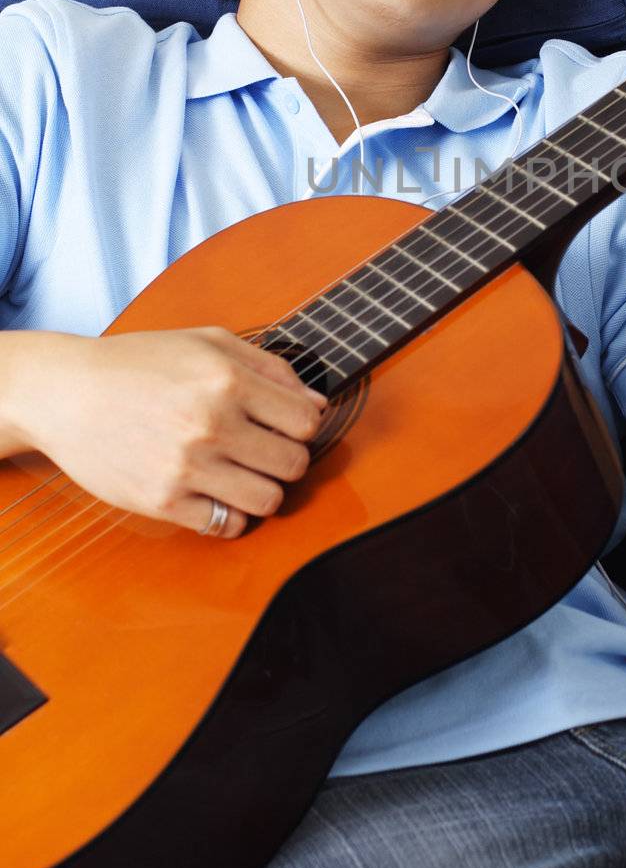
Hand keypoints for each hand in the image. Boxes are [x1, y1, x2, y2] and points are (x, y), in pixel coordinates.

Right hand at [9, 326, 328, 537]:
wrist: (67, 393)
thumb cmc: (140, 363)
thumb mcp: (208, 342)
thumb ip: (270, 367)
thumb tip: (317, 403)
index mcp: (227, 380)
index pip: (306, 422)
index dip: (303, 425)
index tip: (286, 425)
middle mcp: (211, 424)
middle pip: (294, 464)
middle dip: (288, 459)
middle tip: (266, 451)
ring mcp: (187, 467)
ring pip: (268, 500)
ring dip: (264, 490)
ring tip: (244, 474)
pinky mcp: (163, 502)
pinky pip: (226, 525)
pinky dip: (230, 514)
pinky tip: (216, 493)